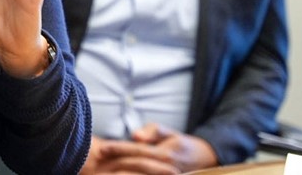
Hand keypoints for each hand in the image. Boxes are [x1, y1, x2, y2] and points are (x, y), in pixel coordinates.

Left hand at [81, 127, 217, 174]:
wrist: (205, 162)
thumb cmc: (181, 145)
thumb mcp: (170, 133)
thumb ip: (153, 131)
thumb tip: (136, 136)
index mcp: (165, 154)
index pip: (137, 151)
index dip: (118, 149)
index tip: (102, 148)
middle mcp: (166, 169)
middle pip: (135, 167)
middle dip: (115, 165)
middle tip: (96, 163)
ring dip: (121, 174)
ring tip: (101, 173)